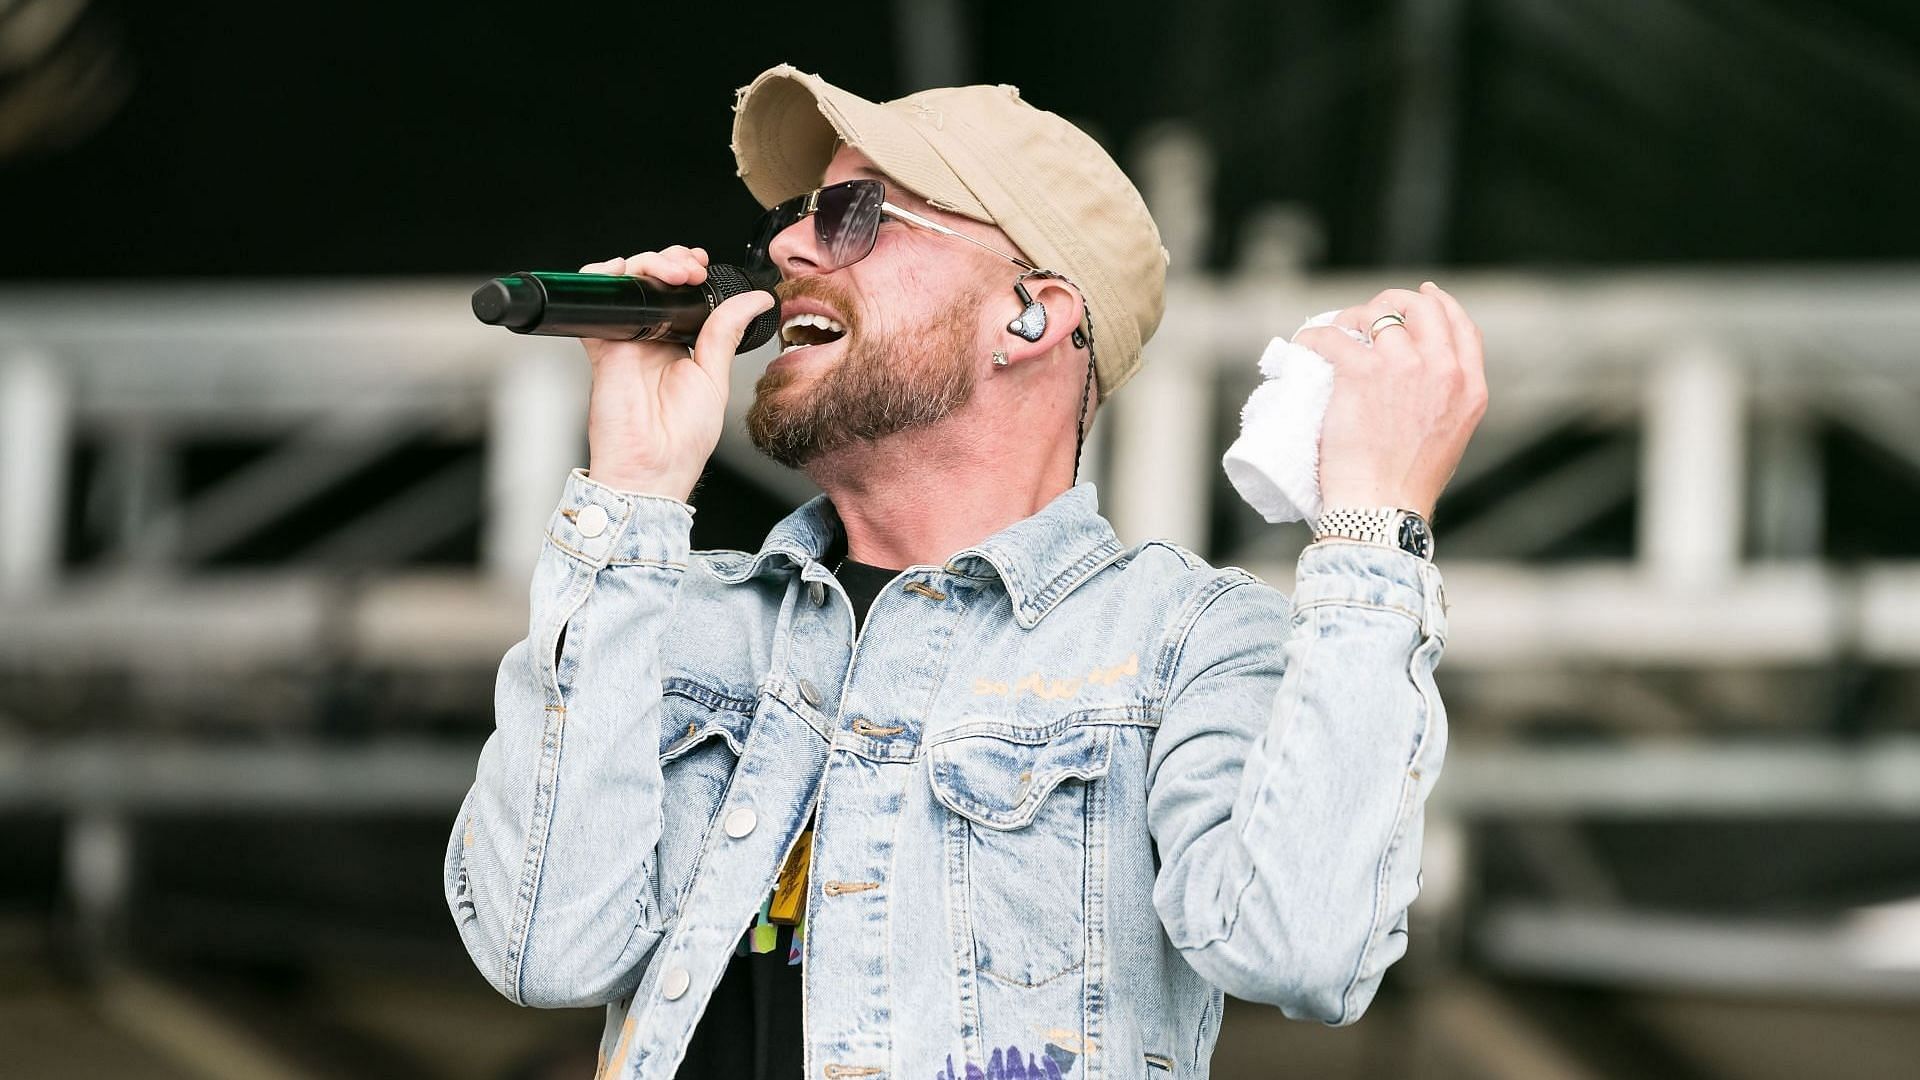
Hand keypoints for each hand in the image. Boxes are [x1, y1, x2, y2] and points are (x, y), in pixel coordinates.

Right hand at [579, 245, 776, 501]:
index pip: (680, 292)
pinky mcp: (602, 346)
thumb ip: (726, 332)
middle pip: (653, 279)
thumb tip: (755, 300)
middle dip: (671, 261)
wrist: (653, 468)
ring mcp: (626, 339)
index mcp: (680, 344)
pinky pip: (592, 304)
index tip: (703, 266)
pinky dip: (602, 280)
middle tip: (690, 271)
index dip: (688, 270)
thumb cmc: (683, 440)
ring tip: (672, 273)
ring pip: (627, 283)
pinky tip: (624, 275)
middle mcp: (651, 338)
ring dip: (647, 264)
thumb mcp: (715, 377)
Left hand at [1293, 282, 1486, 520]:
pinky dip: (1316, 337)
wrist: (1381, 506)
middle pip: (1422, 308)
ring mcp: (1403, 367)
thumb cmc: (1407, 485)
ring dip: (1353, 317)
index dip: (1441, 304)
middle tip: (1368, 313)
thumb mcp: (1449, 437)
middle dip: (1394, 301)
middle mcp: (1443, 370)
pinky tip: (1308, 344)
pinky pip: (1333, 336)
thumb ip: (1443, 400)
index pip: (1462, 327)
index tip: (1425, 295)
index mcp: (1470, 388)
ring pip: (1377, 315)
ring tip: (1337, 332)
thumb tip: (1418, 375)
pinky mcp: (1362, 372)